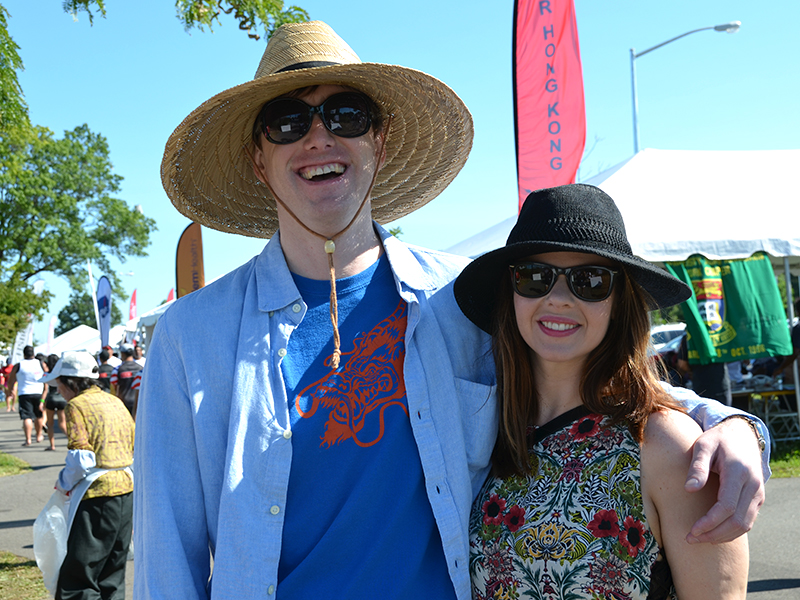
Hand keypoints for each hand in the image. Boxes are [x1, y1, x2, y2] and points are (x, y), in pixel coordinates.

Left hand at [684, 417, 764, 543]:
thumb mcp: (703, 445)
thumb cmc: (717, 440)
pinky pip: (748, 521)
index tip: (692, 530)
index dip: (710, 522)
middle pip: (737, 521)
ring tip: (699, 538)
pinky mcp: (758, 498)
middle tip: (691, 539)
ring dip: (722, 536)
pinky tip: (713, 533)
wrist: (742, 435)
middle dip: (714, 534)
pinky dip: (732, 531)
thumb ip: (697, 467)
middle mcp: (753, 485)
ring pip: (745, 525)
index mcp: (739, 472)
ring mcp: (758, 493)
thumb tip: (689, 489)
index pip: (727, 506)